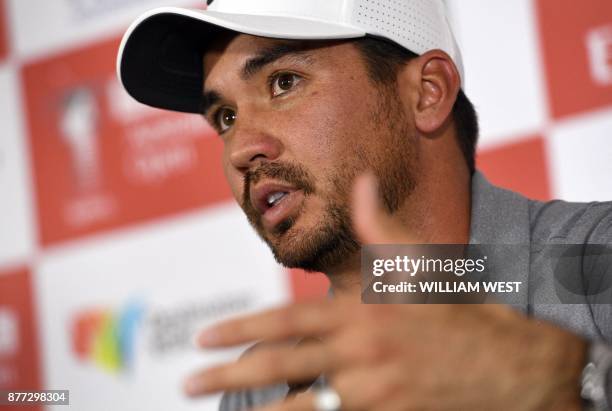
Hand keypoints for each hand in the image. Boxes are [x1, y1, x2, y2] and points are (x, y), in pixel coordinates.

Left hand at [185, 175, 586, 410]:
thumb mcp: (418, 261)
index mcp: (360, 311)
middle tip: (189, 380)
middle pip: (282, 365)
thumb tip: (361, 181)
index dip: (241, 328)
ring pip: (301, 405)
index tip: (204, 338)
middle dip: (230, 375)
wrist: (507, 363)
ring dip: (258, 410)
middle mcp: (359, 352)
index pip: (286, 320)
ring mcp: (372, 390)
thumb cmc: (455, 308)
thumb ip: (380, 225)